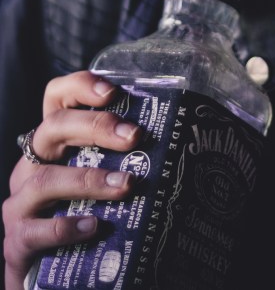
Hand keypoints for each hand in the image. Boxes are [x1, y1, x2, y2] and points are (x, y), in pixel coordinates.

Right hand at [2, 70, 141, 289]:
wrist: (45, 275)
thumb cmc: (81, 212)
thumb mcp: (99, 177)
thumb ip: (120, 159)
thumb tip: (174, 145)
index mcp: (54, 142)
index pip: (56, 98)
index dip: (80, 86)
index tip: (112, 92)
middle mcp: (32, 163)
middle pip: (54, 128)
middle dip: (96, 127)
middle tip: (134, 136)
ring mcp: (21, 200)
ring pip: (47, 179)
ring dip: (90, 179)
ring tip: (127, 184)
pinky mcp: (18, 239)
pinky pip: (37, 229)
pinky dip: (67, 227)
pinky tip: (94, 226)